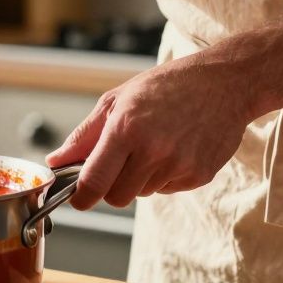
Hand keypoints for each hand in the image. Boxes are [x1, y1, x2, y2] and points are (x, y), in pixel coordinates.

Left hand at [47, 55, 257, 209]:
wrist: (225, 83)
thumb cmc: (167, 86)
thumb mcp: (118, 99)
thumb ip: (85, 135)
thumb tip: (56, 161)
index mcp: (126, 129)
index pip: (94, 181)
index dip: (81, 197)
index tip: (77, 200)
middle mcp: (153, 151)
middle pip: (117, 197)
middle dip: (111, 186)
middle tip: (120, 162)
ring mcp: (178, 166)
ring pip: (142, 194)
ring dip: (140, 178)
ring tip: (154, 145)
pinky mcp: (199, 176)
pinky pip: (167, 190)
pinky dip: (164, 176)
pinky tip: (174, 149)